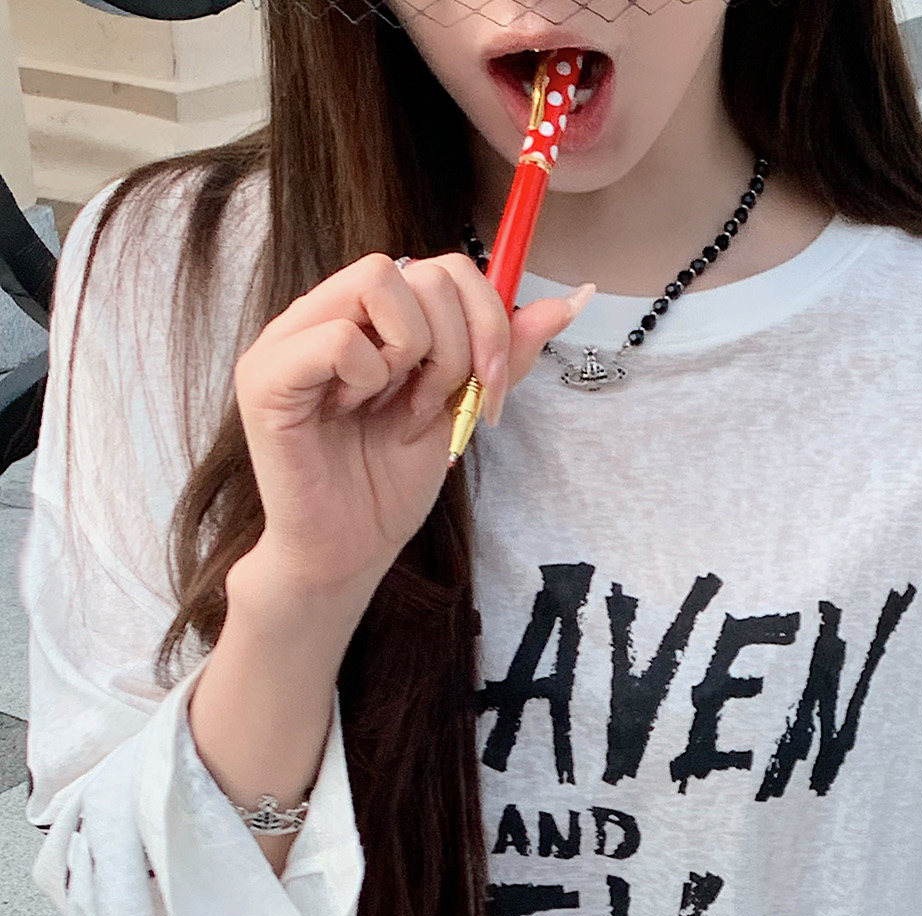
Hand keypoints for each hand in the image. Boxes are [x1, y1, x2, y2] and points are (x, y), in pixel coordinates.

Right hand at [230, 251, 591, 603]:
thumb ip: (502, 356)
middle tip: (442, 405)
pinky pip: (340, 336)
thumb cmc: (389, 487)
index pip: (446, 268)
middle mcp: (329, 312)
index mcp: (372, 317)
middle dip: (462, 344)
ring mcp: (292, 336)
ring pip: (381, 279)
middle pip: (423, 268)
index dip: (488, 320)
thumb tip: (567, 303)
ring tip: (400, 409)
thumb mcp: (460, 410)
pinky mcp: (266, 375)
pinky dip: (369, 376)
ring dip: (417, 354)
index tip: (493, 391)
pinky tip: (359, 413)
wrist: (347, 552)